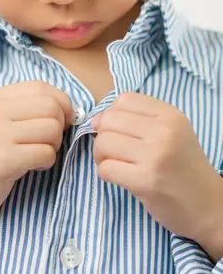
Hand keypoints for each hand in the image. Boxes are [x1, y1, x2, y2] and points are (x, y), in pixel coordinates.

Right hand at [0, 81, 73, 225]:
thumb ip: (25, 110)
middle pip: (51, 107)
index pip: (40, 87)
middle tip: (49, 141)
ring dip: (54, 145)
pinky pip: (46, 153)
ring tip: (39, 154)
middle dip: (60, 126)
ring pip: (52, 129)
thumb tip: (68, 109)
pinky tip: (34, 167)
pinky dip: (48, 162)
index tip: (64, 119)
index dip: (62, 102)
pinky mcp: (4, 159)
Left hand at [92, 92, 222, 258]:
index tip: (114, 130)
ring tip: (113, 164)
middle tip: (111, 151)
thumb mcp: (170, 133)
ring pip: (103, 143)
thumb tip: (95, 120)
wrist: (207, 205)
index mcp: (170, 116)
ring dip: (101, 155)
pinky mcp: (146, 181)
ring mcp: (155, 156)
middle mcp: (164, 131)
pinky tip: (117, 177)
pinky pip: (105, 168)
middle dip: (102, 136)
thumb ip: (136, 121)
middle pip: (109, 120)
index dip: (111, 114)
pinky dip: (105, 173)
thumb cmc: (183, 167)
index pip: (124, 99)